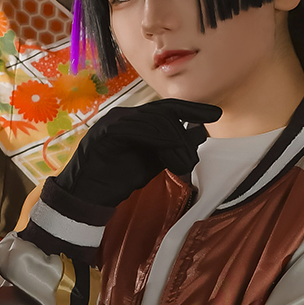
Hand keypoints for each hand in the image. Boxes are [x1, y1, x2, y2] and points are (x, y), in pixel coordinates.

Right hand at [51, 99, 220, 209]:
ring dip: (173, 141)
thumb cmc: (118, 179)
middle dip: (183, 134)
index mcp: (135, 120)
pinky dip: (155, 138)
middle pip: (162, 113)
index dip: (191, 109)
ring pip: (152, 120)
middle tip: (191, 159)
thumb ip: (173, 149)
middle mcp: (124, 115)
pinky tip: (167, 152)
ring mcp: (113, 121)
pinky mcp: (105, 133)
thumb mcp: (154, 163)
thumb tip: (199, 135)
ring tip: (182, 163)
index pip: (167, 108)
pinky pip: (135, 128)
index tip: (214, 114)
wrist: (89, 196)